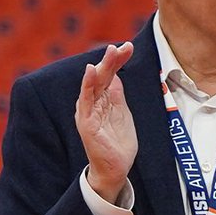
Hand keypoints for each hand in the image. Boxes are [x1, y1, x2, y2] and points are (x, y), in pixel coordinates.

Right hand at [74, 42, 136, 202]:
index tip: (128, 47)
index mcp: (102, 99)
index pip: (109, 74)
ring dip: (101, 66)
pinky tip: (91, 71)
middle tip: (123, 46)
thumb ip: (117, 95)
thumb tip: (117, 75)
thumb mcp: (121, 113)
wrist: (115, 168)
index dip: (118, 60)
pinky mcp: (87, 123)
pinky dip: (87, 85)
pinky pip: (86, 100)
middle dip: (112, 59)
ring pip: (94, 83)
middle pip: (102, 75)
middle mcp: (92, 102)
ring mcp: (88, 111)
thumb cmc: (117, 142)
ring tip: (110, 51)